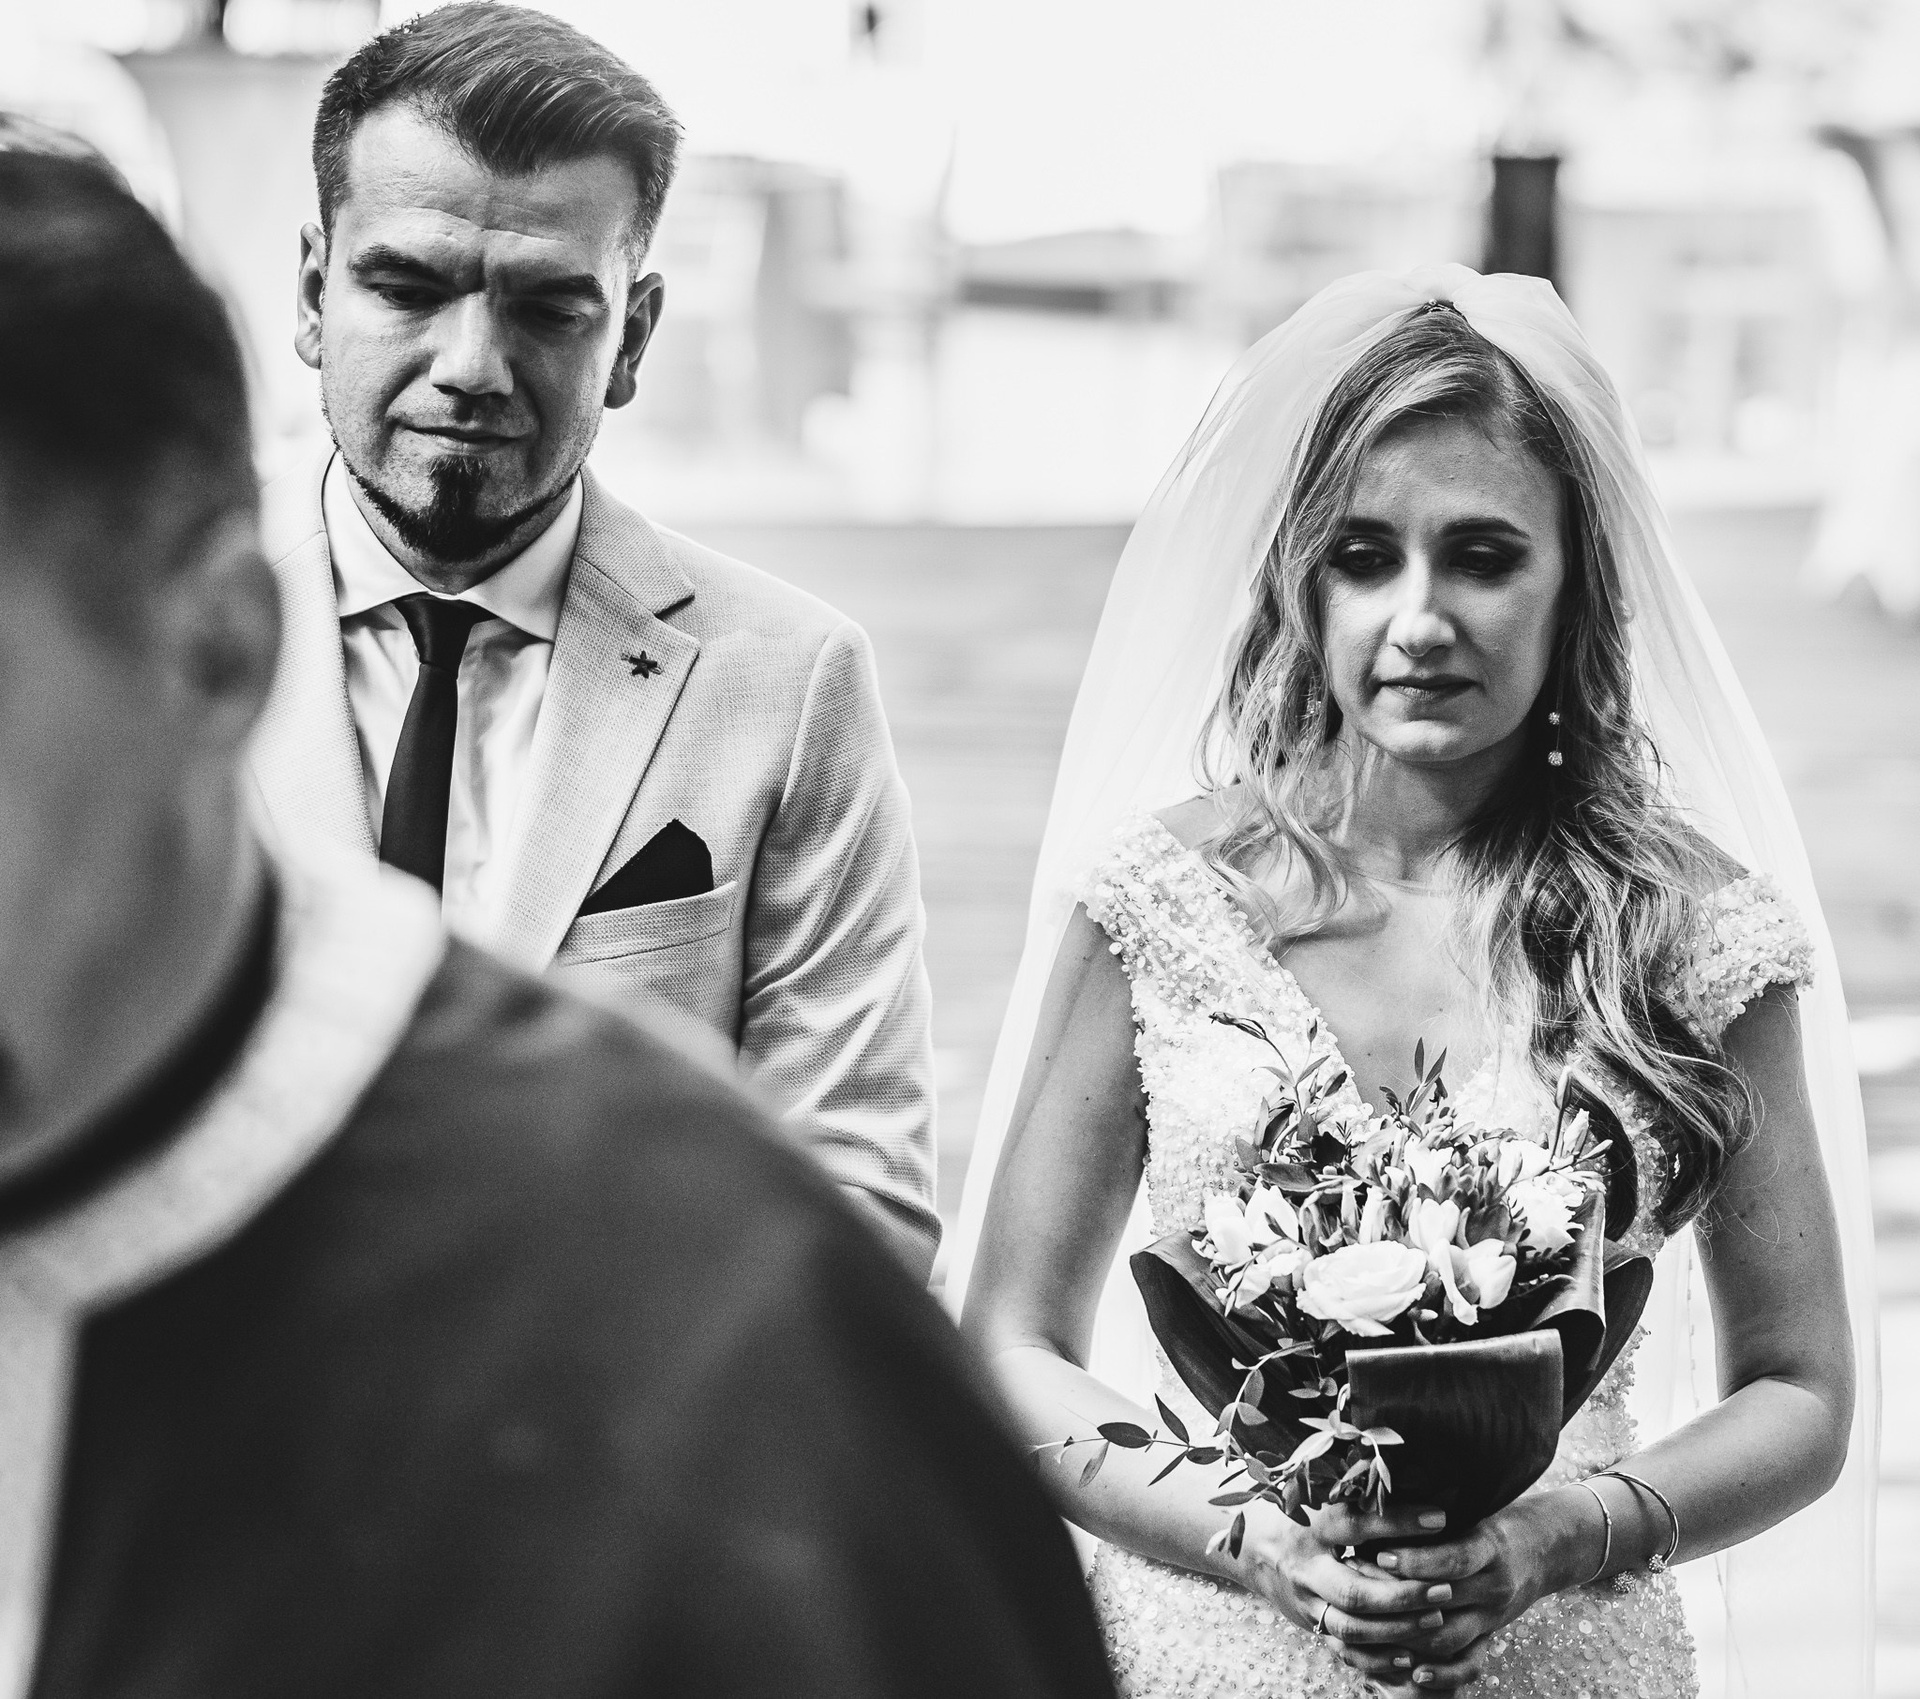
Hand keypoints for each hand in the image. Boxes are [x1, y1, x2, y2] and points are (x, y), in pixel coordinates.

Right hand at [1218, 1498, 1460, 1676]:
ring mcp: (1306, 1600)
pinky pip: (1344, 1649)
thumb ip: (1354, 1479)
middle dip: (1403, 1594)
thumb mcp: (1316, 1485)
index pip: (1355, 1523)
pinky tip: (1409, 1655)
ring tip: (1437, 1618)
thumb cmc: (1298, 1507)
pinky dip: (1377, 1657)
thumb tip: (1408, 1458)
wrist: (1252, 1545)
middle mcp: (1306, 1566)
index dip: (1397, 1522)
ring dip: (1397, 1628)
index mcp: (1309, 1523)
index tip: (1440, 1518)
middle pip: (1354, 1590)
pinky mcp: (1311, 1624)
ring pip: (1351, 1626)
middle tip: (1446, 1588)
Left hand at [1331, 1489, 1594, 1690]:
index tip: (1377, 1551)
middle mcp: (1494, 1586)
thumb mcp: (1473, 1505)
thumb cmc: (1493, 1516)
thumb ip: (1433, 1506)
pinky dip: (1441, 1673)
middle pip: (1444, 1602)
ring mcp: (1492, 1616)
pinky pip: (1468, 1663)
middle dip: (1397, 1599)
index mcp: (1490, 1546)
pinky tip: (1412, 1672)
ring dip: (1407, 1635)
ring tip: (1368, 1625)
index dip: (1415, 1560)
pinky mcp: (1489, 1635)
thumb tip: (1377, 1492)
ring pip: (1449, 1637)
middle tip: (1356, 1588)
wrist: (1544, 1548)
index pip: (1453, 1559)